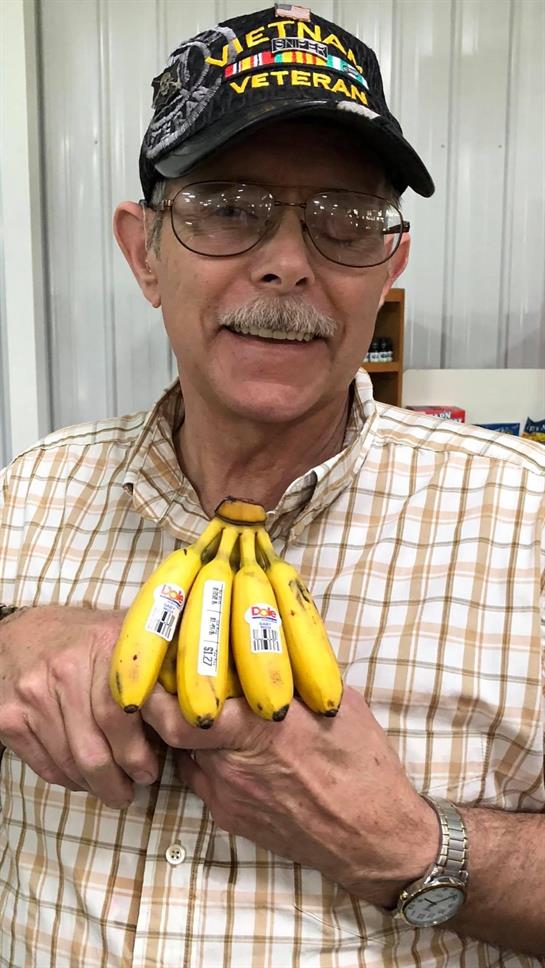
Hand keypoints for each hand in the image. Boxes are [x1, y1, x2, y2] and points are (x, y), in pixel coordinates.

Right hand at [0, 606, 161, 806]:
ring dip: (96, 786)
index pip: (125, 713)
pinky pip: (45, 765)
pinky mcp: (9, 717)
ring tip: (115, 790)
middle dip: (119, 781)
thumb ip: (158, 661)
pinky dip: (69, 781)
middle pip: (95, 750)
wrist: (17, 635)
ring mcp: (34, 695)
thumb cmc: (81, 640)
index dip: (139, 752)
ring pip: (71, 763)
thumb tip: (198, 701)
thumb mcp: (123, 635)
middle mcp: (66, 670)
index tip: (154, 769)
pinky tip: (84, 779)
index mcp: (105, 646)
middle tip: (135, 789)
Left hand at [142, 686, 437, 905]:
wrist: (375, 839)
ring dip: (191, 732)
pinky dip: (206, 759)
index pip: (181, 717)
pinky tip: (227, 747)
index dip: (160, 695)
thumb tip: (274, 649)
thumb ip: (297, 678)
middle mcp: (234, 766)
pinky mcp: (230, 818)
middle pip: (175, 731)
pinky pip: (203, 779)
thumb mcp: (337, 705)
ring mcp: (228, 796)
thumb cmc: (364, 768)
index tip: (160, 670)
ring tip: (207, 711)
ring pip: (186, 754)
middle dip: (173, 703)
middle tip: (178, 680)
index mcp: (260, 730)